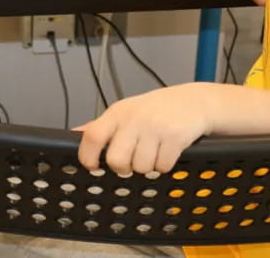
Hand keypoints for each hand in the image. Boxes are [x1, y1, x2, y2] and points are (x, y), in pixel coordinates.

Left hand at [76, 84, 213, 175]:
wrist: (193, 101)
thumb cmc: (155, 109)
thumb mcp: (126, 111)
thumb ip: (103, 125)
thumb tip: (75, 133)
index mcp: (117, 113)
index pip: (92, 136)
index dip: (88, 157)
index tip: (93, 167)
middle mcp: (133, 119)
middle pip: (116, 160)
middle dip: (123, 168)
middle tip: (131, 162)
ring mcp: (155, 128)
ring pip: (141, 168)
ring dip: (148, 167)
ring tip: (154, 151)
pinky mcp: (175, 137)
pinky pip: (162, 167)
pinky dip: (165, 166)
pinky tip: (167, 151)